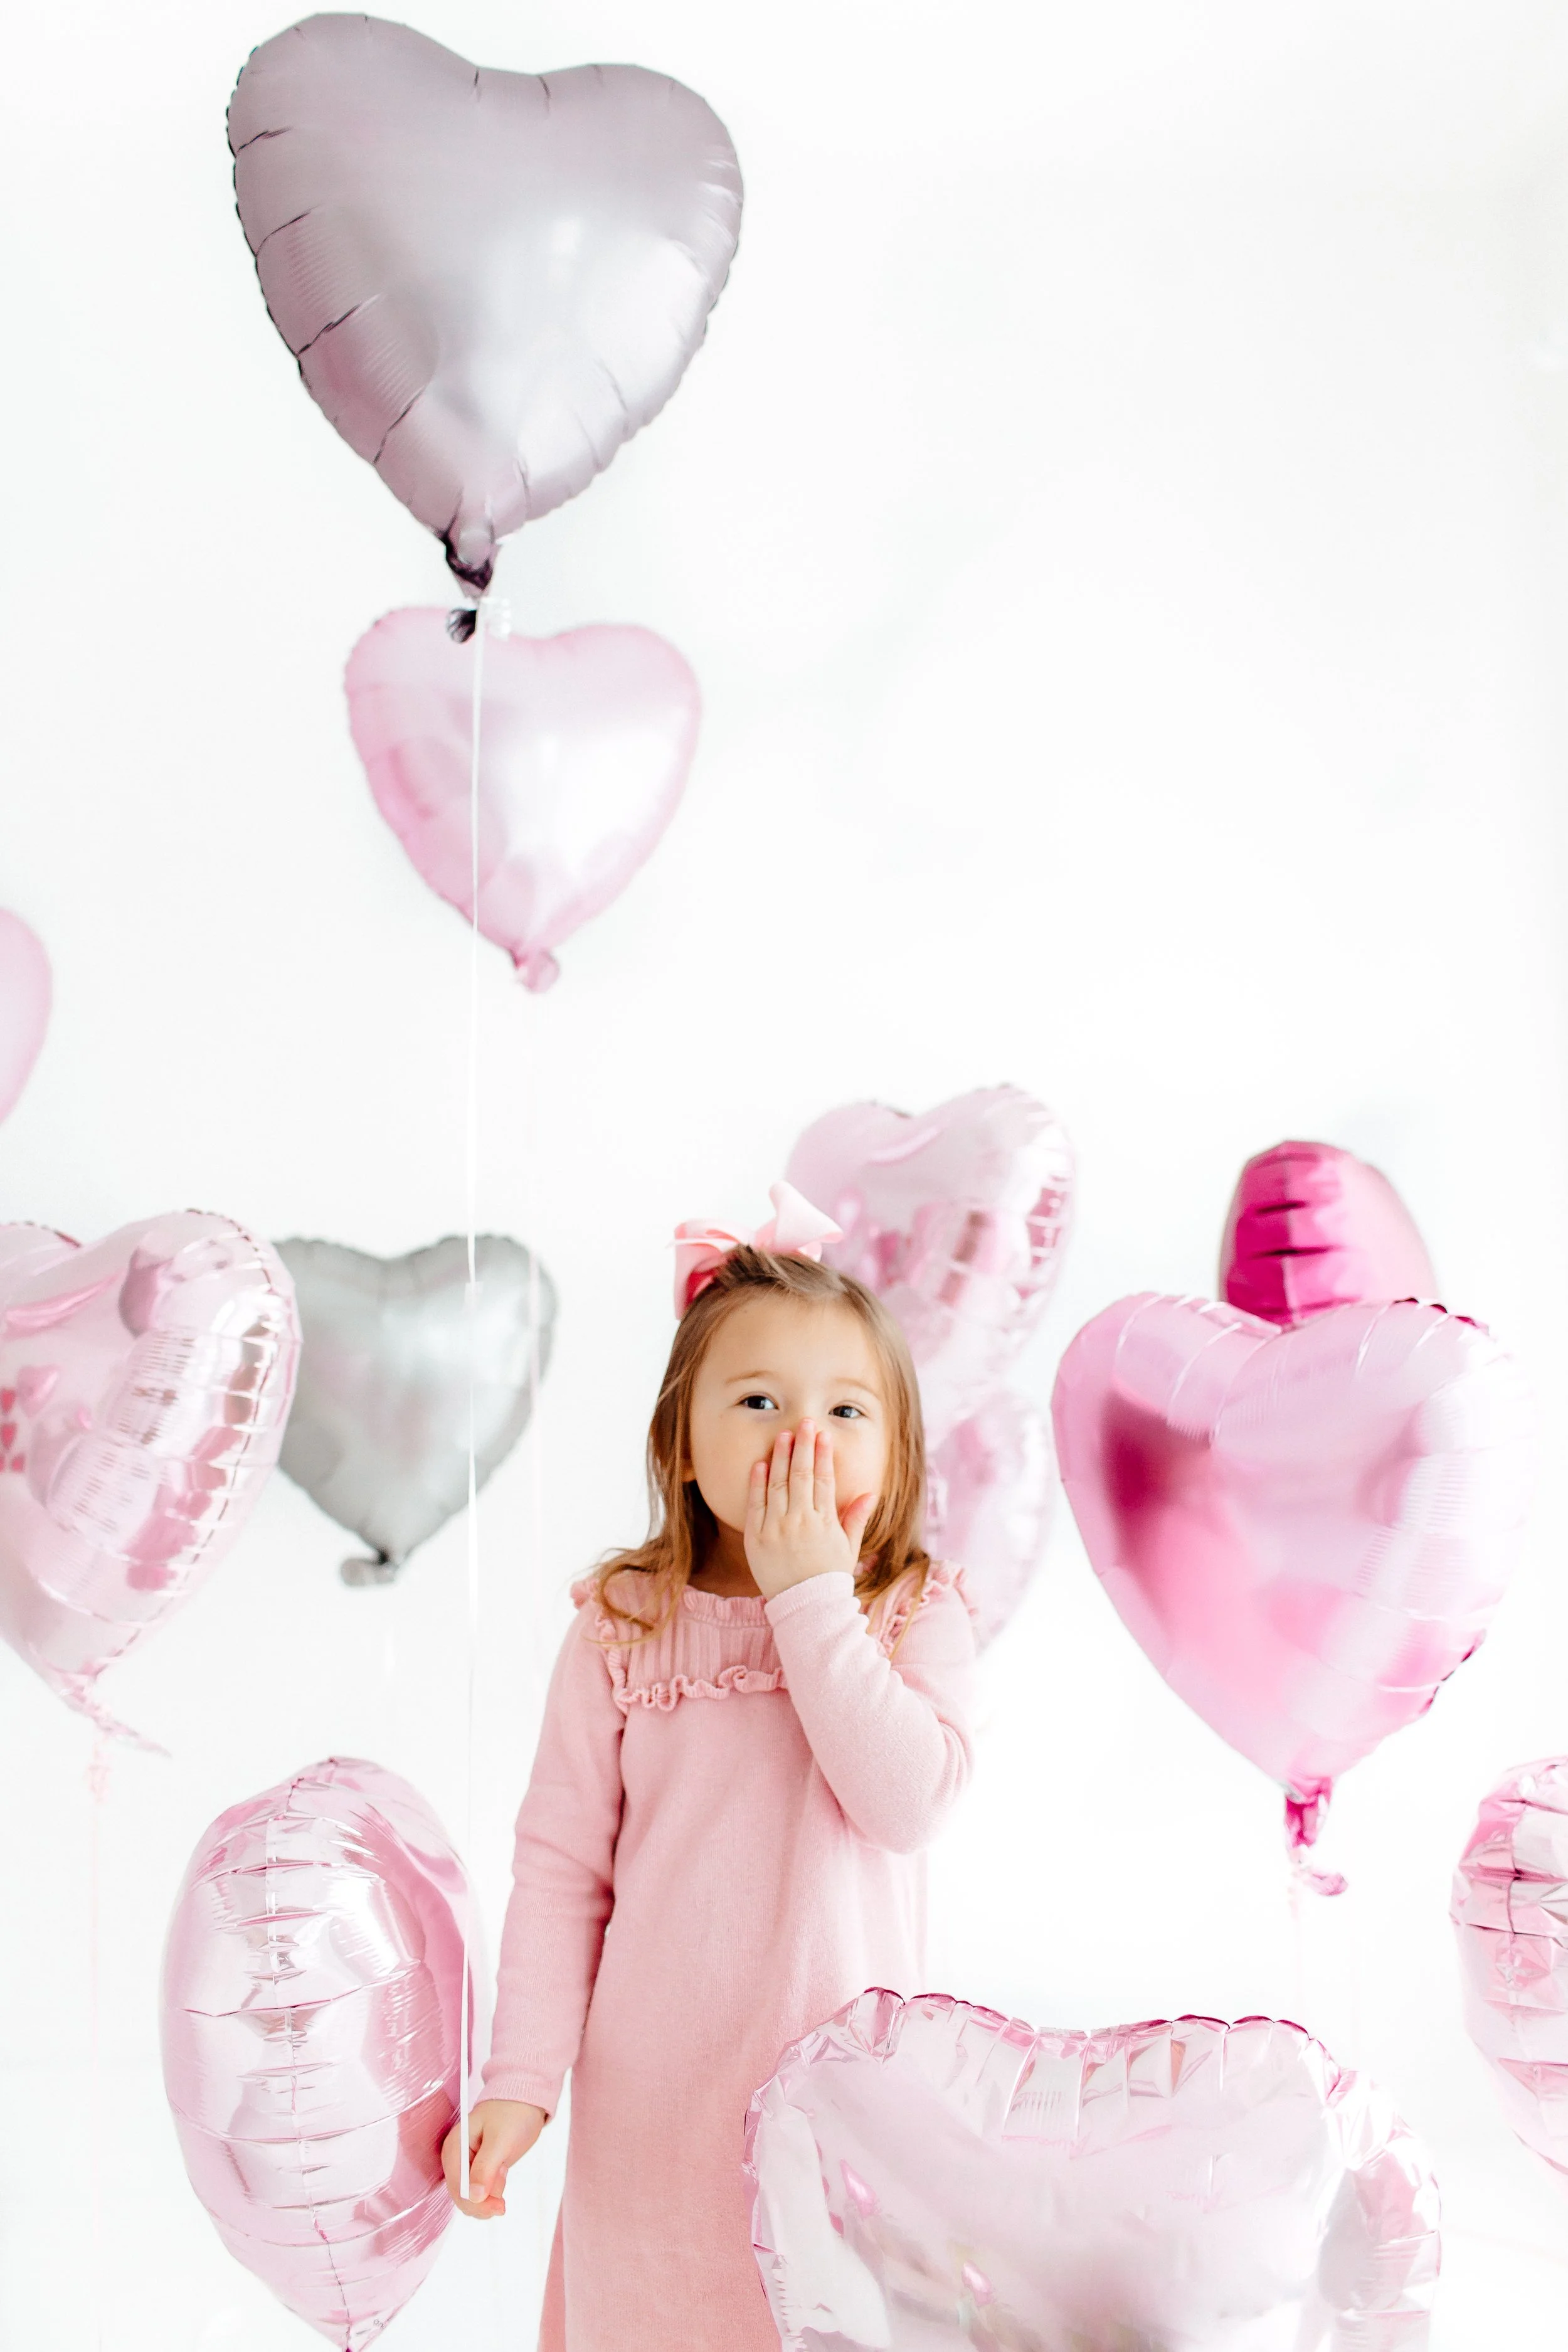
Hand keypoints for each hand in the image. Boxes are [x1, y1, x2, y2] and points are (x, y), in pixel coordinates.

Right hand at [442, 2098, 546, 2218]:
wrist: (525, 2101)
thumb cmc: (513, 2113)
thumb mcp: (501, 2140)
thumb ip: (485, 2169)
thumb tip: (474, 2198)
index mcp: (455, 2147)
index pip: (457, 2188)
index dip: (476, 2203)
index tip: (500, 2207)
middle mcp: (456, 2158)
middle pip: (462, 2197)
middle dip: (485, 2199)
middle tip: (504, 2190)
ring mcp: (466, 2165)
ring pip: (472, 2198)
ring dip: (492, 2192)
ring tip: (503, 2167)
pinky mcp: (477, 2169)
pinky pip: (481, 2192)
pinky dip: (494, 2189)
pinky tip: (502, 2170)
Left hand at [744, 1421, 874, 1600]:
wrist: (805, 1608)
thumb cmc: (829, 1576)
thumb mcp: (849, 1548)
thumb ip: (856, 1518)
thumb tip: (870, 1492)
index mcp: (824, 1523)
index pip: (823, 1480)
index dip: (823, 1455)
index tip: (823, 1435)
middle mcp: (800, 1522)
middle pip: (802, 1475)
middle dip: (804, 1446)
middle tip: (805, 1422)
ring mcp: (776, 1529)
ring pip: (779, 1484)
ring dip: (782, 1457)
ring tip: (784, 1435)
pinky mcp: (756, 1537)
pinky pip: (756, 1503)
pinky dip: (757, 1482)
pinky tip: (761, 1463)